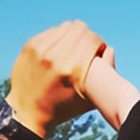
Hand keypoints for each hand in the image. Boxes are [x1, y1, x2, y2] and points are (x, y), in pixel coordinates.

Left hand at [5, 21, 105, 135]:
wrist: (28, 113)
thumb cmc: (63, 109)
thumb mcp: (88, 98)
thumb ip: (104, 74)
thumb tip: (110, 49)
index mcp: (73, 69)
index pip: (92, 39)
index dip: (99, 43)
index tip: (99, 51)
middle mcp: (55, 56)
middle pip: (79, 29)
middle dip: (87, 37)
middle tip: (88, 48)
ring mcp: (41, 49)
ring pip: (65, 27)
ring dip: (73, 35)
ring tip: (74, 49)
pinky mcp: (30, 46)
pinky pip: (52, 32)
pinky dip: (60, 38)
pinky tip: (61, 50)